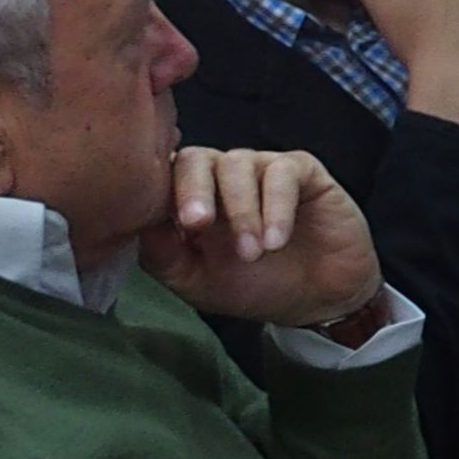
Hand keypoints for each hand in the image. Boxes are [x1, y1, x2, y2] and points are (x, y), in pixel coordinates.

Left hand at [140, 148, 384, 332]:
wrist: (320, 300)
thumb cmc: (257, 286)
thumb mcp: (198, 282)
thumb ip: (163, 255)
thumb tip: (138, 224)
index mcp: (193, 199)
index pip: (164, 177)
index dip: (160, 194)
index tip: (165, 227)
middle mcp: (224, 178)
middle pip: (195, 158)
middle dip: (193, 190)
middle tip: (198, 224)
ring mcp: (263, 170)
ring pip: (238, 164)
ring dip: (241, 210)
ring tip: (253, 253)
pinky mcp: (303, 171)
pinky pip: (283, 172)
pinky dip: (277, 207)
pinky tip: (277, 241)